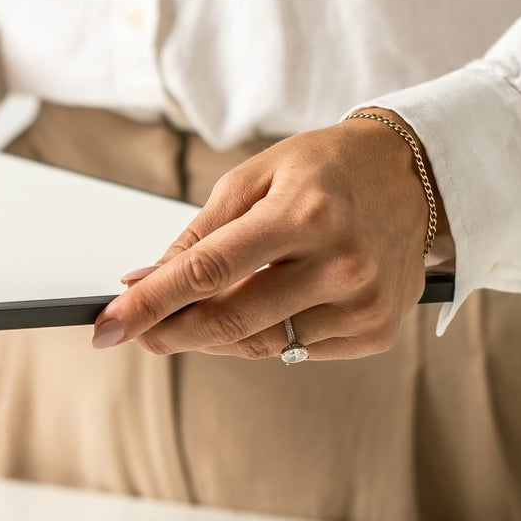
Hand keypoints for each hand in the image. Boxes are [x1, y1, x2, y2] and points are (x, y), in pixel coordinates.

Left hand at [91, 116, 440, 360]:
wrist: (412, 174)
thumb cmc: (324, 169)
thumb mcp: (253, 179)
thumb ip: (198, 235)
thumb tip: (144, 281)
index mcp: (302, 215)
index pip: (205, 273)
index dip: (148, 304)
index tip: (107, 328)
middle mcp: (338, 263)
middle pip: (229, 321)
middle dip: (170, 331)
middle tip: (137, 330)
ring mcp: (363, 302)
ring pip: (262, 345)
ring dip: (214, 336)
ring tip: (193, 316)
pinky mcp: (377, 329)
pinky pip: (299, 350)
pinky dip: (268, 335)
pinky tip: (266, 307)